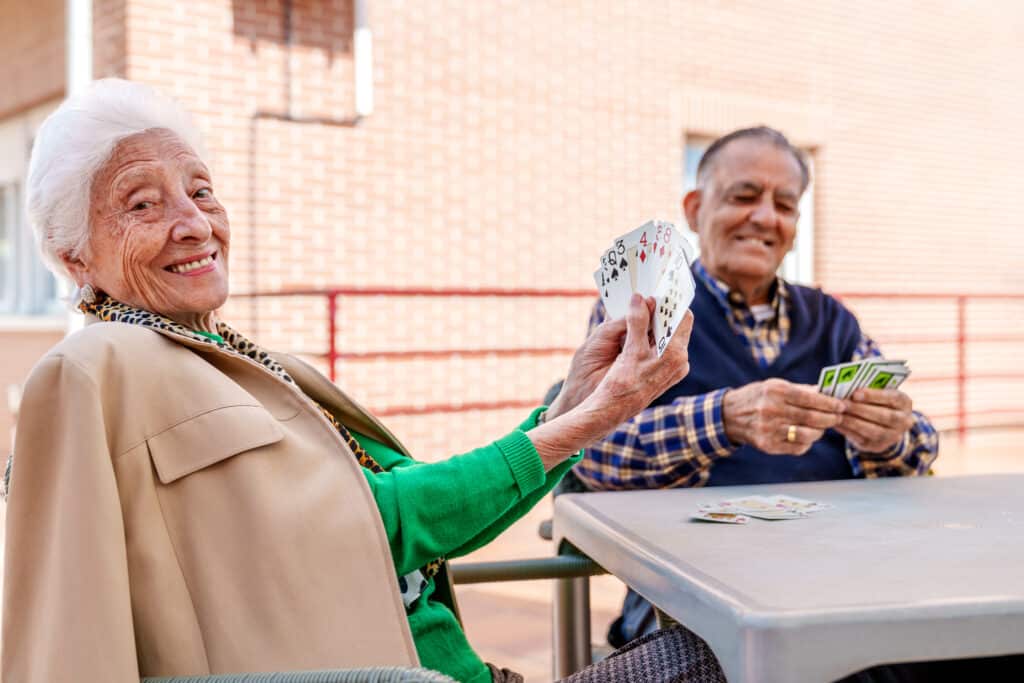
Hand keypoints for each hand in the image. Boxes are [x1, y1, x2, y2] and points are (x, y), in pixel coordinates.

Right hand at [529, 294, 692, 466]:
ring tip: (637, 309)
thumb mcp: (630, 348)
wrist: (611, 410)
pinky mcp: (662, 372)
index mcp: (676, 355)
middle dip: (660, 312)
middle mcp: (679, 361)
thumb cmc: (622, 382)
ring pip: (666, 336)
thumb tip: (640, 299)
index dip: (670, 303)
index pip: (682, 318)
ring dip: (652, 323)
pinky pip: (659, 346)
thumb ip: (637, 321)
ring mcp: (671, 368)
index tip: (659, 290)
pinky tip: (634, 328)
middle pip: (674, 326)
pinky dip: (648, 335)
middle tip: (645, 297)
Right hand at [722, 379, 844, 454]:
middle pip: (811, 418)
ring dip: (820, 432)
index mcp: (775, 392)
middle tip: (839, 417)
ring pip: (807, 434)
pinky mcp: (768, 445)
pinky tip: (808, 436)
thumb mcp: (775, 386)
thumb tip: (828, 393)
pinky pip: (797, 447)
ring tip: (823, 427)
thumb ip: (801, 390)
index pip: (810, 398)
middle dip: (830, 418)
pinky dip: (807, 442)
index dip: (829, 403)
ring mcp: (769, 430)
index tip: (841, 405)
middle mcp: (771, 410)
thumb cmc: (757, 397)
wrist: (729, 416)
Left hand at [836, 388, 913, 453]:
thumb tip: (848, 385)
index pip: (892, 398)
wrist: (885, 424)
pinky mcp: (878, 446)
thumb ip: (869, 388)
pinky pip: (862, 439)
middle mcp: (903, 421)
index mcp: (904, 403)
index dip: (874, 396)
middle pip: (884, 416)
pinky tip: (837, 423)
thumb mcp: (880, 392)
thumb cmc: (878, 401)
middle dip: (860, 409)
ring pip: (873, 431)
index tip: (856, 393)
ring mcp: (892, 436)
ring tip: (838, 413)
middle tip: (842, 403)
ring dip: (853, 421)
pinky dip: (848, 430)